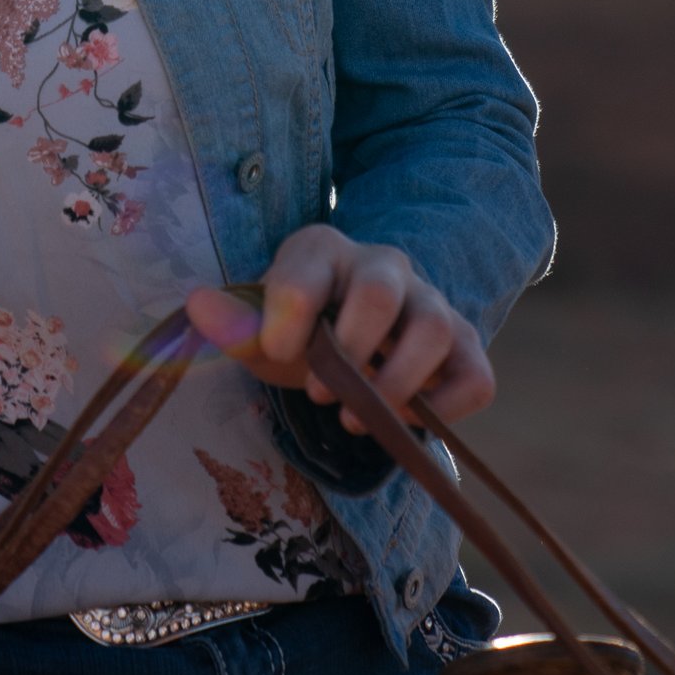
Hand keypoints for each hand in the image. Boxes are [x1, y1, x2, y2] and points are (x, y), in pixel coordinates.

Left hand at [186, 226, 494, 433]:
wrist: (347, 344)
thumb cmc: (301, 333)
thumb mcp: (260, 331)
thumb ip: (233, 324)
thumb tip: (198, 304)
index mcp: (323, 251)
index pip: (308, 272)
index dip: (288, 320)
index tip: (275, 352)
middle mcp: (385, 266)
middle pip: (381, 289)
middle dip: (349, 348)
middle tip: (322, 392)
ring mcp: (431, 304)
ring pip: (434, 328)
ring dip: (393, 383)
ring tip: (355, 418)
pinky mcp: (464, 349)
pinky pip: (475, 377)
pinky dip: (446, 409)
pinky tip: (405, 423)